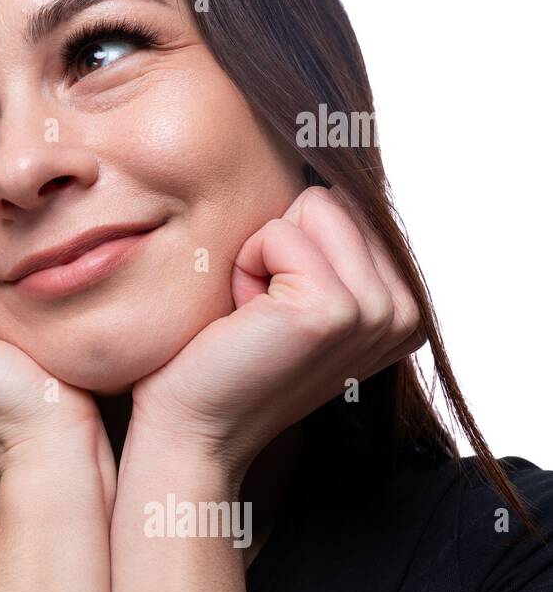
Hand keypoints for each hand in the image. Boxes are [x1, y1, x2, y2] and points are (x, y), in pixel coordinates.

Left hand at [129, 186, 425, 484]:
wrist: (189, 426)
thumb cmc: (222, 358)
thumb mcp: (288, 293)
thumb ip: (326, 244)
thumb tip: (325, 165)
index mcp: (401, 307)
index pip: (347, 205)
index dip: (289, 246)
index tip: (272, 308)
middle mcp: (403, 312)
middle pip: (332, 199)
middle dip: (276, 245)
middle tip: (256, 313)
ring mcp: (375, 312)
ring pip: (311, 207)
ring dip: (260, 255)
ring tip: (251, 315)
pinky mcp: (333, 310)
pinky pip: (279, 232)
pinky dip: (245, 266)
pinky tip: (243, 319)